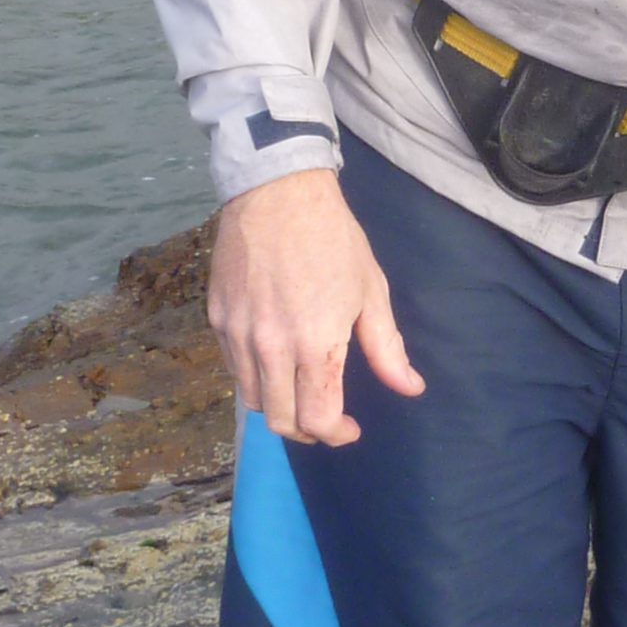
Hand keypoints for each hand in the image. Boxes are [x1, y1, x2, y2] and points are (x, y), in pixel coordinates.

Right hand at [208, 168, 422, 445]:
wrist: (277, 191)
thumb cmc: (333, 239)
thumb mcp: (370, 291)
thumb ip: (387, 348)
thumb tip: (411, 388)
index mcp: (315, 344)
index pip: (317, 420)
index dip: (336, 435)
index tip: (350, 428)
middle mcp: (271, 348)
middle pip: (279, 421)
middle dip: (306, 430)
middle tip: (325, 418)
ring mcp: (237, 334)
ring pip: (252, 399)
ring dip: (278, 406)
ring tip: (299, 391)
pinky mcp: (215, 319)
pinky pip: (233, 368)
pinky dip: (254, 377)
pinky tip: (274, 361)